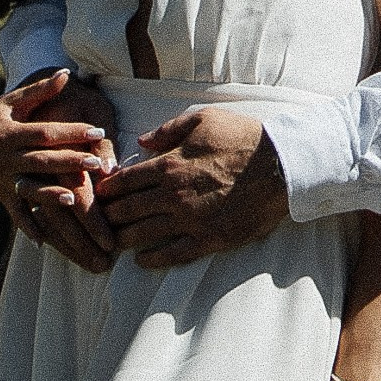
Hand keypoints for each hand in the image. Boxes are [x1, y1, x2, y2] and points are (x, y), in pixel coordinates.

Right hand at [0, 70, 117, 269]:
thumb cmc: (2, 114)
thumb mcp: (17, 100)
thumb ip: (41, 90)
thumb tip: (66, 72)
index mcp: (11, 132)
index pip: (46, 132)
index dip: (71, 132)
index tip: (99, 132)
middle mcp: (5, 157)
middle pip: (40, 161)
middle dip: (69, 163)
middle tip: (97, 164)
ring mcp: (1, 179)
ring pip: (28, 189)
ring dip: (48, 196)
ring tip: (71, 200)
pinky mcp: (2, 194)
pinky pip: (15, 213)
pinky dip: (27, 227)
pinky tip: (44, 241)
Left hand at [96, 108, 287, 264]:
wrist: (281, 166)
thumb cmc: (243, 137)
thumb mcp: (205, 119)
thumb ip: (169, 129)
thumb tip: (142, 142)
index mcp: (169, 165)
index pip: (124, 181)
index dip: (107, 189)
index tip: (99, 194)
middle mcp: (173, 195)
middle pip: (126, 210)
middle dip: (108, 216)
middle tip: (100, 220)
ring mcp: (189, 220)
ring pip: (142, 234)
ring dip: (123, 239)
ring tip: (113, 242)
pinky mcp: (208, 239)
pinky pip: (172, 254)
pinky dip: (152, 260)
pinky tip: (142, 260)